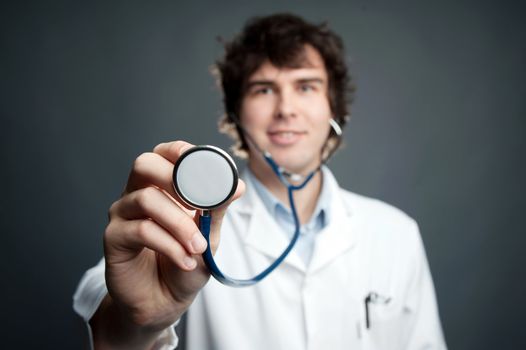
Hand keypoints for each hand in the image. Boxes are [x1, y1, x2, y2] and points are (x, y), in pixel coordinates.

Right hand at [91, 141, 243, 348]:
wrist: (165, 301)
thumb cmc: (186, 262)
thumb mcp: (209, 235)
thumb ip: (217, 209)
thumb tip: (237, 186)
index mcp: (161, 186)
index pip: (164, 153)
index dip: (182, 153)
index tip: (207, 169)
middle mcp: (137, 194)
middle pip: (144, 164)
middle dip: (175, 179)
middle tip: (198, 203)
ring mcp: (122, 214)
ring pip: (146, 199)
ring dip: (180, 224)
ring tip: (198, 247)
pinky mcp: (113, 238)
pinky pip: (141, 230)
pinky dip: (169, 246)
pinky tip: (185, 261)